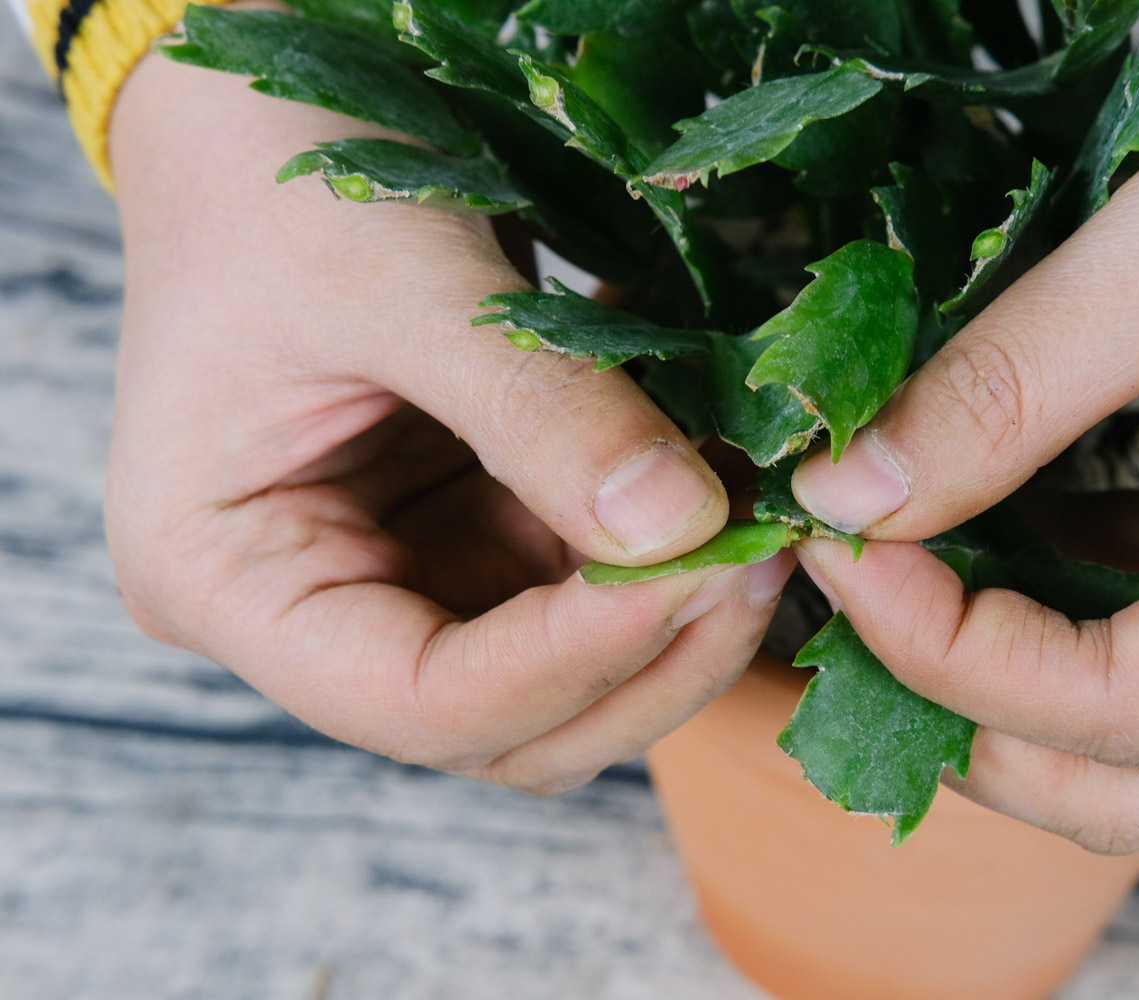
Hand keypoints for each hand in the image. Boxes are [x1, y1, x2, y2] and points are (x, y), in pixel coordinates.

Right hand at [104, 50, 793, 793]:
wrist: (273, 128)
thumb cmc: (281, 183)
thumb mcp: (398, 283)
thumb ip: (539, 412)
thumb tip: (686, 526)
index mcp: (227, 579)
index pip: (414, 701)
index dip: (568, 659)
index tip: (696, 569)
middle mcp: (315, 612)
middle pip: (505, 723)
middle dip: (645, 656)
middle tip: (760, 550)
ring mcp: (402, 583)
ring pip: (566, 679)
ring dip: (677, 613)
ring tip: (763, 512)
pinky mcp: (473, 537)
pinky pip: (586, 588)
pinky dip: (666, 554)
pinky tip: (724, 480)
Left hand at [789, 0, 1138, 851]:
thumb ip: (1016, 381)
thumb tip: (851, 496)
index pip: (1135, 709)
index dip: (951, 654)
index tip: (836, 554)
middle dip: (981, 724)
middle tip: (857, 616)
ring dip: (1024, 688)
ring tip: (907, 590)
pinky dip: (1085, 621)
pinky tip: (1001, 543)